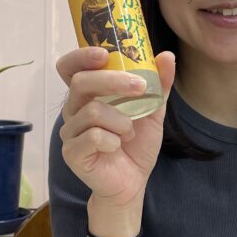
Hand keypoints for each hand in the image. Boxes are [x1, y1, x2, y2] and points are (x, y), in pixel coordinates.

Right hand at [57, 46, 174, 208]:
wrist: (132, 182)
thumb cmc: (136, 145)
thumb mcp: (152, 112)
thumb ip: (158, 85)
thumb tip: (166, 56)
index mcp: (88, 95)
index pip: (71, 67)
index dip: (81, 56)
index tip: (105, 53)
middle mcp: (74, 110)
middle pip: (82, 82)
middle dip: (113, 81)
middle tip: (139, 87)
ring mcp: (70, 132)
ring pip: (92, 112)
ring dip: (121, 121)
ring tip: (130, 133)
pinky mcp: (72, 152)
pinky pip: (92, 137)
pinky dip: (113, 140)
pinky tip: (118, 147)